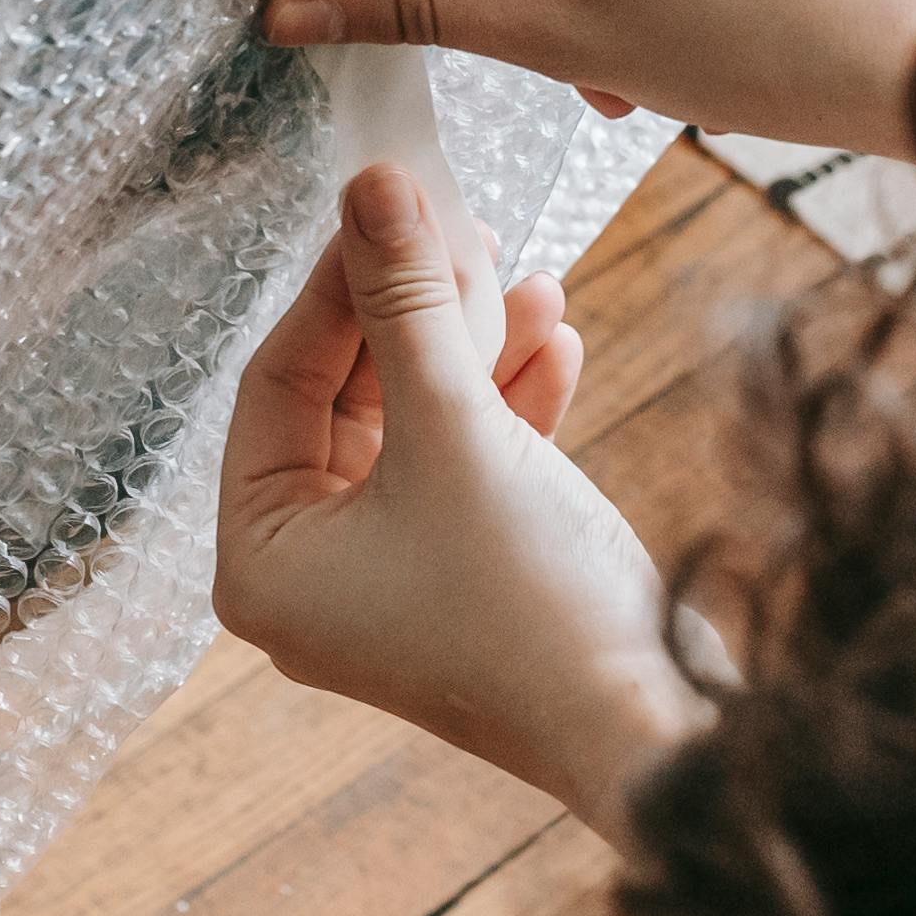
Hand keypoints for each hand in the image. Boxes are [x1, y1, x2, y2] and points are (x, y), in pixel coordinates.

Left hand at [214, 163, 697, 837]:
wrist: (651, 730)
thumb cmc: (530, 601)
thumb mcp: (457, 428)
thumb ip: (408, 302)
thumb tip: (373, 185)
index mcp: (264, 559)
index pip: (277, 382)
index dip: (339, 283)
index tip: (393, 197)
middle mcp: (311, 578)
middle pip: (347, 400)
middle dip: (415, 312)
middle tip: (465, 227)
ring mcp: (390, 584)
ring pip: (415, 427)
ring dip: (471, 348)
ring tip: (527, 277)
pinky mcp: (464, 583)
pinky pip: (465, 469)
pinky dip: (505, 406)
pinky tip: (556, 340)